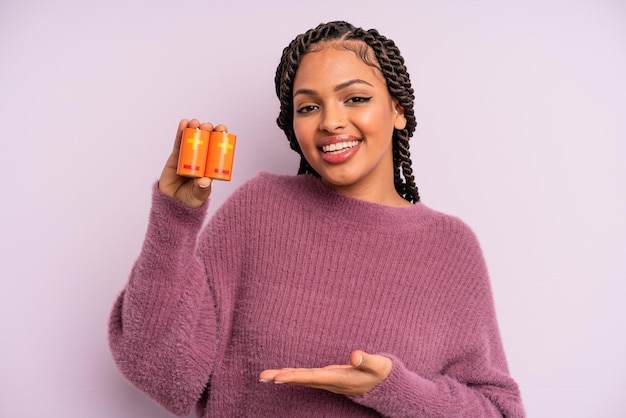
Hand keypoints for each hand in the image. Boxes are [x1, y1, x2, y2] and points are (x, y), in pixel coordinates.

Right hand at [159, 119, 228, 207]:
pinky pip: (178, 142)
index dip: (220, 138)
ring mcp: (188, 156)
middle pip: (206, 141)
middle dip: (208, 131)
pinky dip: (180, 132)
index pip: (217, 149)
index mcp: (211, 166)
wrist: (171, 202)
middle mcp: (201, 159)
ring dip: (194, 128)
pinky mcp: (176, 156)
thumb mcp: (198, 196)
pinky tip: (183, 123)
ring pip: (191, 139)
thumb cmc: (189, 199)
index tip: (222, 129)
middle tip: (208, 126)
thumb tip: (204, 181)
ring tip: (195, 122)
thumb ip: (201, 190)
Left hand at [258, 350, 391, 395]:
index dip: (295, 377)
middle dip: (282, 378)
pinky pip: (307, 377)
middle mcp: (330, 381)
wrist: (386, 385)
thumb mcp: (378, 365)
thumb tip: (354, 356)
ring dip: (284, 377)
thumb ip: (367, 360)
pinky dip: (293, 375)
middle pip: (302, 380)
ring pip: (303, 379)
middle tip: (262, 377)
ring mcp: (328, 380)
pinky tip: (282, 374)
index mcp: (340, 378)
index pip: (313, 377)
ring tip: (265, 377)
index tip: (278, 378)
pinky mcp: (328, 377)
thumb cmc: (382, 372)